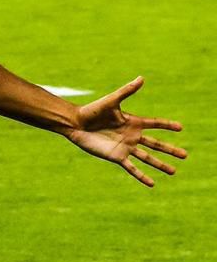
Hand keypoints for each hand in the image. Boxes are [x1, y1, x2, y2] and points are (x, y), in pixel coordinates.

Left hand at [65, 77, 185, 186]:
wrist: (76, 124)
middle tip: (185, 155)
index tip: (180, 128)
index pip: (155, 124)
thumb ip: (127, 91)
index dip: (167, 125)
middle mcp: (132, 136)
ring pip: (147, 158)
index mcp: (133, 122)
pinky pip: (132, 168)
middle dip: (170, 150)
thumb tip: (141, 78)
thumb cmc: (92, 110)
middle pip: (156, 144)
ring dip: (160, 165)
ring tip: (174, 171)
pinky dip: (141, 176)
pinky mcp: (116, 156)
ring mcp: (125, 147)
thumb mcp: (112, 101)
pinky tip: (152, 183)